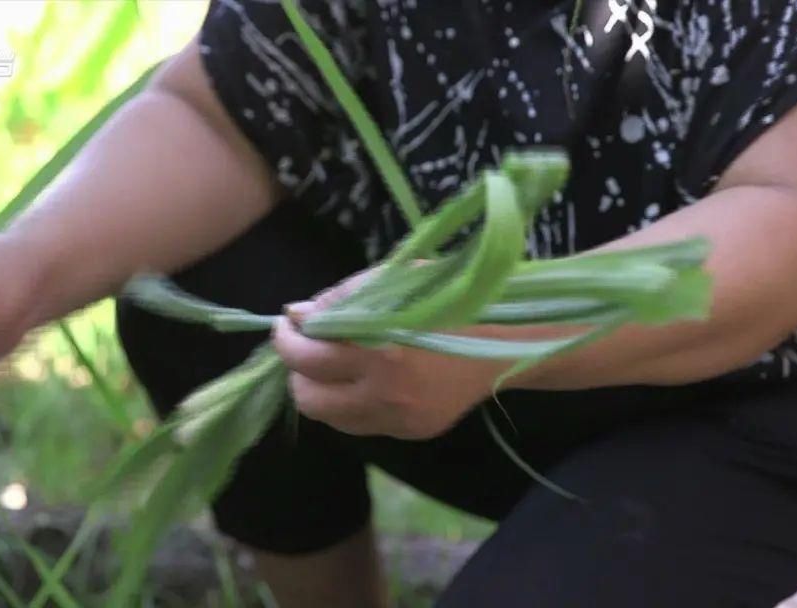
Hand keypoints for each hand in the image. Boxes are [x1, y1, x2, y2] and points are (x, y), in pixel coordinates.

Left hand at [271, 276, 508, 439]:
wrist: (510, 340)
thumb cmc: (451, 299)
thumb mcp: (396, 282)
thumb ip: (342, 300)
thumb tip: (298, 315)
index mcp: (382, 350)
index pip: (306, 357)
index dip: (286, 338)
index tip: (286, 324)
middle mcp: (387, 394)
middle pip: (309, 398)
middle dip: (297, 370)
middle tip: (304, 346)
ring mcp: (400, 420)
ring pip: (330, 418)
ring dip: (320, 390)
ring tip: (332, 363)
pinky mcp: (411, 432)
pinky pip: (360, 424)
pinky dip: (349, 402)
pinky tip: (363, 378)